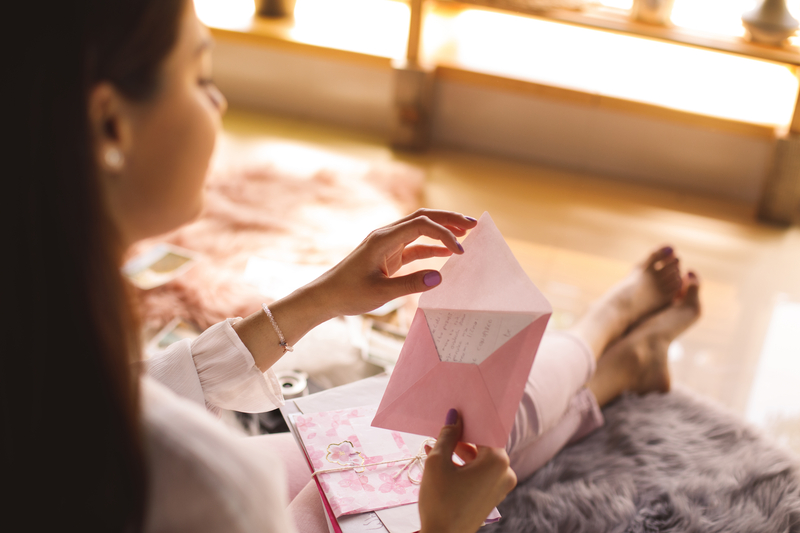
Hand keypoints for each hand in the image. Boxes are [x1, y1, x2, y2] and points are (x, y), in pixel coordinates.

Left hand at [311, 209, 476, 316]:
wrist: (326, 296)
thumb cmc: (348, 293)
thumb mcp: (380, 293)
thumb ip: (411, 284)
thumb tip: (441, 276)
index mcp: (383, 239)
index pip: (421, 225)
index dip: (444, 233)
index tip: (461, 251)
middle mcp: (386, 236)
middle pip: (423, 218)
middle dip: (449, 219)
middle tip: (474, 224)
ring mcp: (388, 244)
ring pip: (420, 228)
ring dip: (443, 229)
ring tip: (467, 232)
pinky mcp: (389, 255)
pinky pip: (415, 245)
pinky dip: (433, 245)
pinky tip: (448, 252)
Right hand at [418, 410, 516, 532]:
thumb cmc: (440, 500)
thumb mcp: (438, 462)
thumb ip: (447, 436)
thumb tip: (454, 416)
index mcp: (498, 461)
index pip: (486, 430)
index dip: (470, 419)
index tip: (456, 410)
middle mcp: (506, 472)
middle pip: (483, 444)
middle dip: (461, 437)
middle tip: (442, 428)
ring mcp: (500, 487)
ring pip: (479, 459)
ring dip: (458, 452)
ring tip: (434, 446)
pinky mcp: (491, 497)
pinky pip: (479, 473)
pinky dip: (463, 466)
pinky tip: (439, 461)